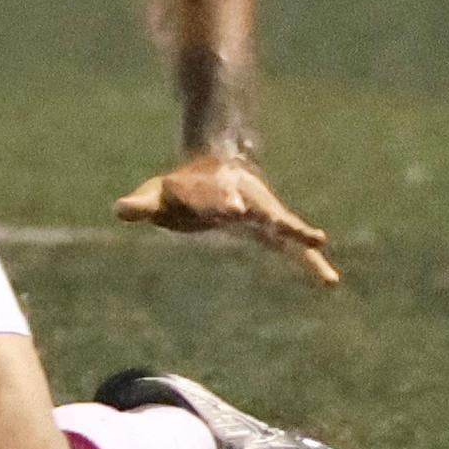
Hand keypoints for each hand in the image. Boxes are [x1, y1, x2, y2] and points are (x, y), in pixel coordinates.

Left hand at [114, 151, 339, 287]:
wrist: (218, 168)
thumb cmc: (183, 187)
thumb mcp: (159, 195)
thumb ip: (142, 206)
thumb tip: (118, 210)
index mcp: (214, 193)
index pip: (215, 199)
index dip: (221, 203)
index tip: (232, 208)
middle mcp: (243, 203)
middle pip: (254, 210)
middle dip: (261, 216)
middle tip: (271, 221)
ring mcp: (262, 216)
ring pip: (284, 228)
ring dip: (299, 237)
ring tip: (320, 243)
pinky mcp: (273, 230)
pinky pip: (295, 250)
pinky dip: (311, 263)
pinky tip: (330, 280)